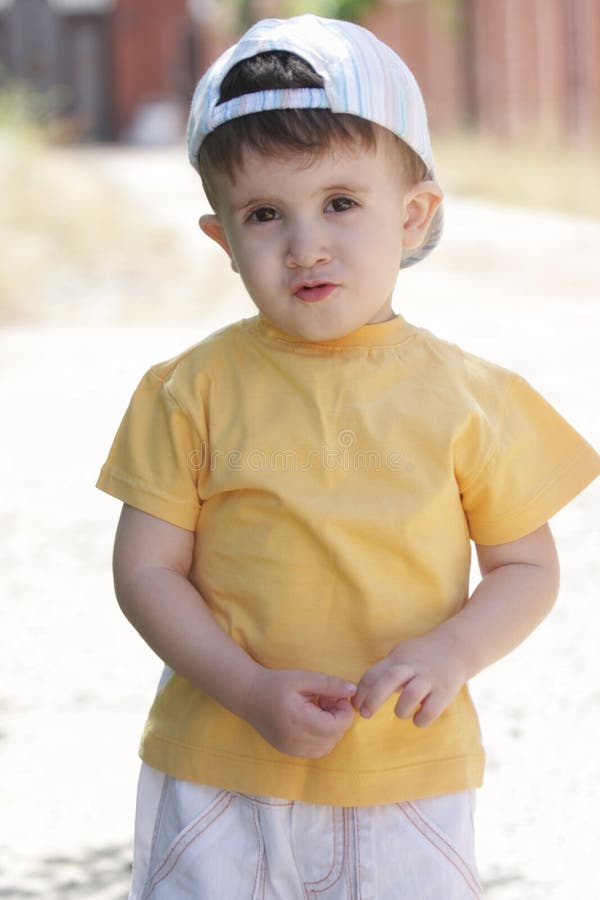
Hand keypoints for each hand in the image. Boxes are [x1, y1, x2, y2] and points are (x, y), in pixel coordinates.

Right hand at [241, 667, 356, 757]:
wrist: (248, 696)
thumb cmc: (275, 683)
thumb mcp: (303, 678)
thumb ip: (329, 685)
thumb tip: (353, 691)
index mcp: (298, 720)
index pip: (337, 726)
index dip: (344, 711)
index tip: (336, 696)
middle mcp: (295, 740)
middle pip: (334, 737)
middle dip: (338, 719)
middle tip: (326, 700)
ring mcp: (291, 749)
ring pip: (327, 747)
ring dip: (331, 730)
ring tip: (319, 710)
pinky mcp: (289, 752)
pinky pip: (316, 751)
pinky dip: (321, 738)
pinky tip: (312, 721)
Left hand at [353, 633, 467, 727]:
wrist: (456, 648)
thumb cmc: (420, 656)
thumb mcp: (400, 656)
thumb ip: (383, 671)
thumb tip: (360, 694)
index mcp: (398, 659)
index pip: (373, 673)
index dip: (360, 692)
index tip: (355, 705)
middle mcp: (413, 667)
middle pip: (389, 680)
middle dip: (373, 699)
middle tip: (366, 714)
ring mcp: (430, 679)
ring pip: (411, 695)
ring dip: (401, 709)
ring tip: (401, 712)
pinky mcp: (445, 692)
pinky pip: (430, 710)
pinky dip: (421, 719)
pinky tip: (419, 718)